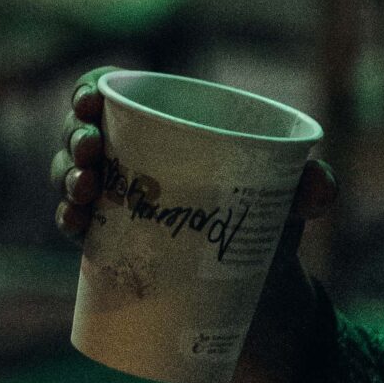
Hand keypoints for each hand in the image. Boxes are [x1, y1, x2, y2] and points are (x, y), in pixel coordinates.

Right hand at [52, 67, 336, 382]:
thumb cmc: (267, 224)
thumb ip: (309, 188)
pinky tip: (74, 224)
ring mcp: (114, 197)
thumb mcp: (289, 201)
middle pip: (81, 129)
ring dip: (65, 176)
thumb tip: (318, 185)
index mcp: (165, 125)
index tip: (90, 102)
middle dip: (74, 136)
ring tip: (83, 192)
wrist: (256, 293)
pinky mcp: (109, 239)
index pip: (113, 91)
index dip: (90, 89)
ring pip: (69, 173)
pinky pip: (74, 222)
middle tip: (90, 153)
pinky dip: (68, 219)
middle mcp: (130, 155)